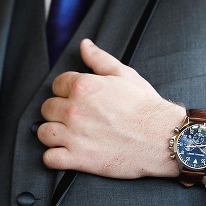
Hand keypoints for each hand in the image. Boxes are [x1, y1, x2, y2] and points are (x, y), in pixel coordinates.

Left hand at [38, 39, 185, 178]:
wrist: (162, 137)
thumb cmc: (146, 107)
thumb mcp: (125, 75)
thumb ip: (100, 59)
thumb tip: (84, 45)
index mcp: (83, 86)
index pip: (56, 85)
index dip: (66, 91)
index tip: (79, 100)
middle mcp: (74, 109)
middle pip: (47, 108)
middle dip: (59, 112)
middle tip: (76, 118)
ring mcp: (74, 135)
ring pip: (43, 133)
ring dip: (53, 134)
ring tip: (68, 136)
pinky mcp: (78, 159)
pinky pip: (49, 159)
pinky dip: (54, 158)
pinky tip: (67, 154)